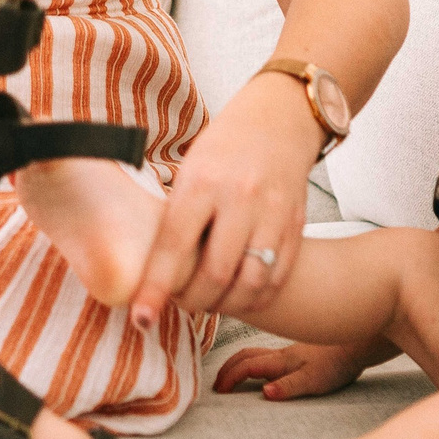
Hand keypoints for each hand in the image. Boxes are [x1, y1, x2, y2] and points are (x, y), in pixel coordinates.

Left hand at [128, 73, 317, 328]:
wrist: (278, 120)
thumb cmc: (223, 148)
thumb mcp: (190, 169)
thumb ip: (175, 215)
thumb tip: (145, 267)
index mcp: (202, 182)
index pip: (174, 246)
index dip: (156, 288)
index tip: (142, 319)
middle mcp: (240, 198)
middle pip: (215, 273)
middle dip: (192, 302)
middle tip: (179, 304)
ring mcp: (273, 213)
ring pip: (250, 282)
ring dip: (225, 305)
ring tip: (208, 303)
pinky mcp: (296, 225)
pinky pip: (278, 277)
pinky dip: (256, 298)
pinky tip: (239, 298)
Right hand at [214, 340, 370, 399]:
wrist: (359, 344)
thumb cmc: (338, 363)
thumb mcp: (314, 380)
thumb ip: (288, 387)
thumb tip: (264, 393)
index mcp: (281, 361)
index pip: (246, 366)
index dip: (229, 378)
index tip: (218, 393)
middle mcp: (281, 354)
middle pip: (244, 356)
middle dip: (227, 369)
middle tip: (217, 386)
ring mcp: (289, 351)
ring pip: (255, 352)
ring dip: (238, 362)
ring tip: (231, 375)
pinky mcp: (299, 353)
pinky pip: (267, 353)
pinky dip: (253, 360)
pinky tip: (261, 367)